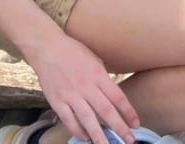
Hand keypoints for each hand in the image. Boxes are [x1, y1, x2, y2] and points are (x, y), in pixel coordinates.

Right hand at [25, 32, 139, 143]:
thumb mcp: (95, 60)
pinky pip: (70, 121)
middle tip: (130, 140)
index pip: (117, 97)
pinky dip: (79, 131)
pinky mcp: (57, 102)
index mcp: (98, 74)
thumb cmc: (74, 52)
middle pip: (106, 111)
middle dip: (119, 127)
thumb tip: (113, 95)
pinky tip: (86, 138)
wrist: (48, 48)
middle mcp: (86, 86)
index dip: (128, 112)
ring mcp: (71, 95)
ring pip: (88, 120)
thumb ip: (103, 78)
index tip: (136, 123)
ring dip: (99, 136)